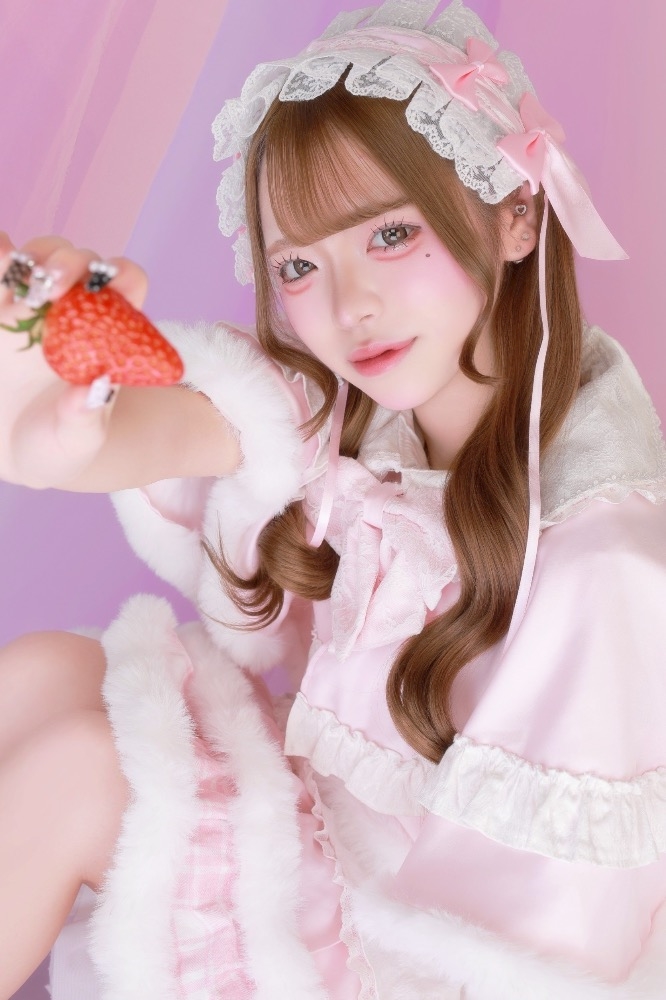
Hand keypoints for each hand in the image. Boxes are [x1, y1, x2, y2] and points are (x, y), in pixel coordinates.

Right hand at [0, 233, 148, 487]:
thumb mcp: (74, 443)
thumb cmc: (56, 446)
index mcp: (106, 333)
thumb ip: (86, 418)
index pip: (126, 282)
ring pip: (33, 258)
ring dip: (27, 261)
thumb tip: (97, 386)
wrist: (12, 451)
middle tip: (49, 290)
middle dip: (67, 263)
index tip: (101, 290)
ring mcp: (27, 305)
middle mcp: (70, 309)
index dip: (120, 276)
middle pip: (77, 261)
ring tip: (13, 295)